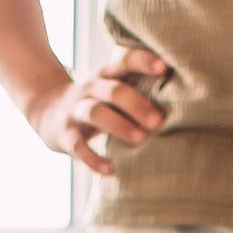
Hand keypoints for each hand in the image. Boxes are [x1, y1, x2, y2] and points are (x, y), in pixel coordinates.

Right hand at [29, 45, 170, 176]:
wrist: (45, 109)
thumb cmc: (96, 100)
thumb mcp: (111, 87)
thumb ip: (139, 88)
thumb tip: (188, 97)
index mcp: (106, 75)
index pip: (124, 61)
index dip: (143, 61)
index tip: (165, 67)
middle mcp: (90, 88)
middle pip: (113, 89)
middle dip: (137, 104)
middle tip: (159, 121)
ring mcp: (75, 111)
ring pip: (95, 113)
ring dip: (119, 126)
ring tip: (140, 140)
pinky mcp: (64, 135)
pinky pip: (77, 147)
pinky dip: (93, 160)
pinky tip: (110, 170)